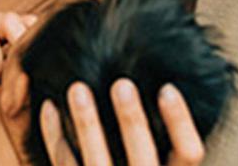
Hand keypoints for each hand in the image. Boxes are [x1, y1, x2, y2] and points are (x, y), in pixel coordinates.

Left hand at [39, 79, 204, 165]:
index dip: (180, 122)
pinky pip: (63, 162)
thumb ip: (164, 136)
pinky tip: (48, 106)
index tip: (167, 87)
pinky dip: (54, 135)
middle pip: (142, 157)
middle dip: (132, 120)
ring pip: (96, 161)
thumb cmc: (135, 160)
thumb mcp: (158, 155)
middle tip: (122, 84)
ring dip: (87, 124)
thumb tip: (164, 80)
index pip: (189, 153)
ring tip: (77, 88)